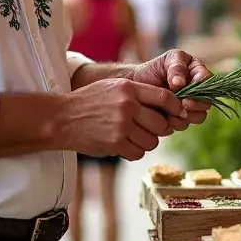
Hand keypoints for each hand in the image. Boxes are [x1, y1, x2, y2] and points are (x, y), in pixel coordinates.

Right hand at [61, 77, 183, 160]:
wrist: (62, 118)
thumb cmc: (90, 101)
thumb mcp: (114, 87)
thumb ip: (139, 93)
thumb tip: (169, 104)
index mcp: (129, 88)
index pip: (165, 97)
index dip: (176, 107)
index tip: (177, 112)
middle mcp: (127, 106)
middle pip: (161, 123)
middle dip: (159, 129)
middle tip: (148, 128)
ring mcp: (121, 126)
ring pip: (152, 141)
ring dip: (146, 141)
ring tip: (132, 136)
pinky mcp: (115, 144)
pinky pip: (138, 153)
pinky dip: (135, 151)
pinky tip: (124, 144)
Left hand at [129, 49, 210, 130]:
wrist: (136, 85)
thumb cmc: (152, 69)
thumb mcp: (165, 61)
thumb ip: (176, 67)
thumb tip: (181, 83)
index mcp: (197, 73)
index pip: (207, 80)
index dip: (199, 85)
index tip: (183, 87)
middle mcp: (198, 91)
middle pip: (207, 102)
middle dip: (195, 104)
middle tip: (183, 103)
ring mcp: (191, 107)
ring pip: (199, 116)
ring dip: (186, 115)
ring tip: (171, 110)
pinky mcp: (181, 118)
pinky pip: (185, 124)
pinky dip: (175, 122)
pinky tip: (164, 116)